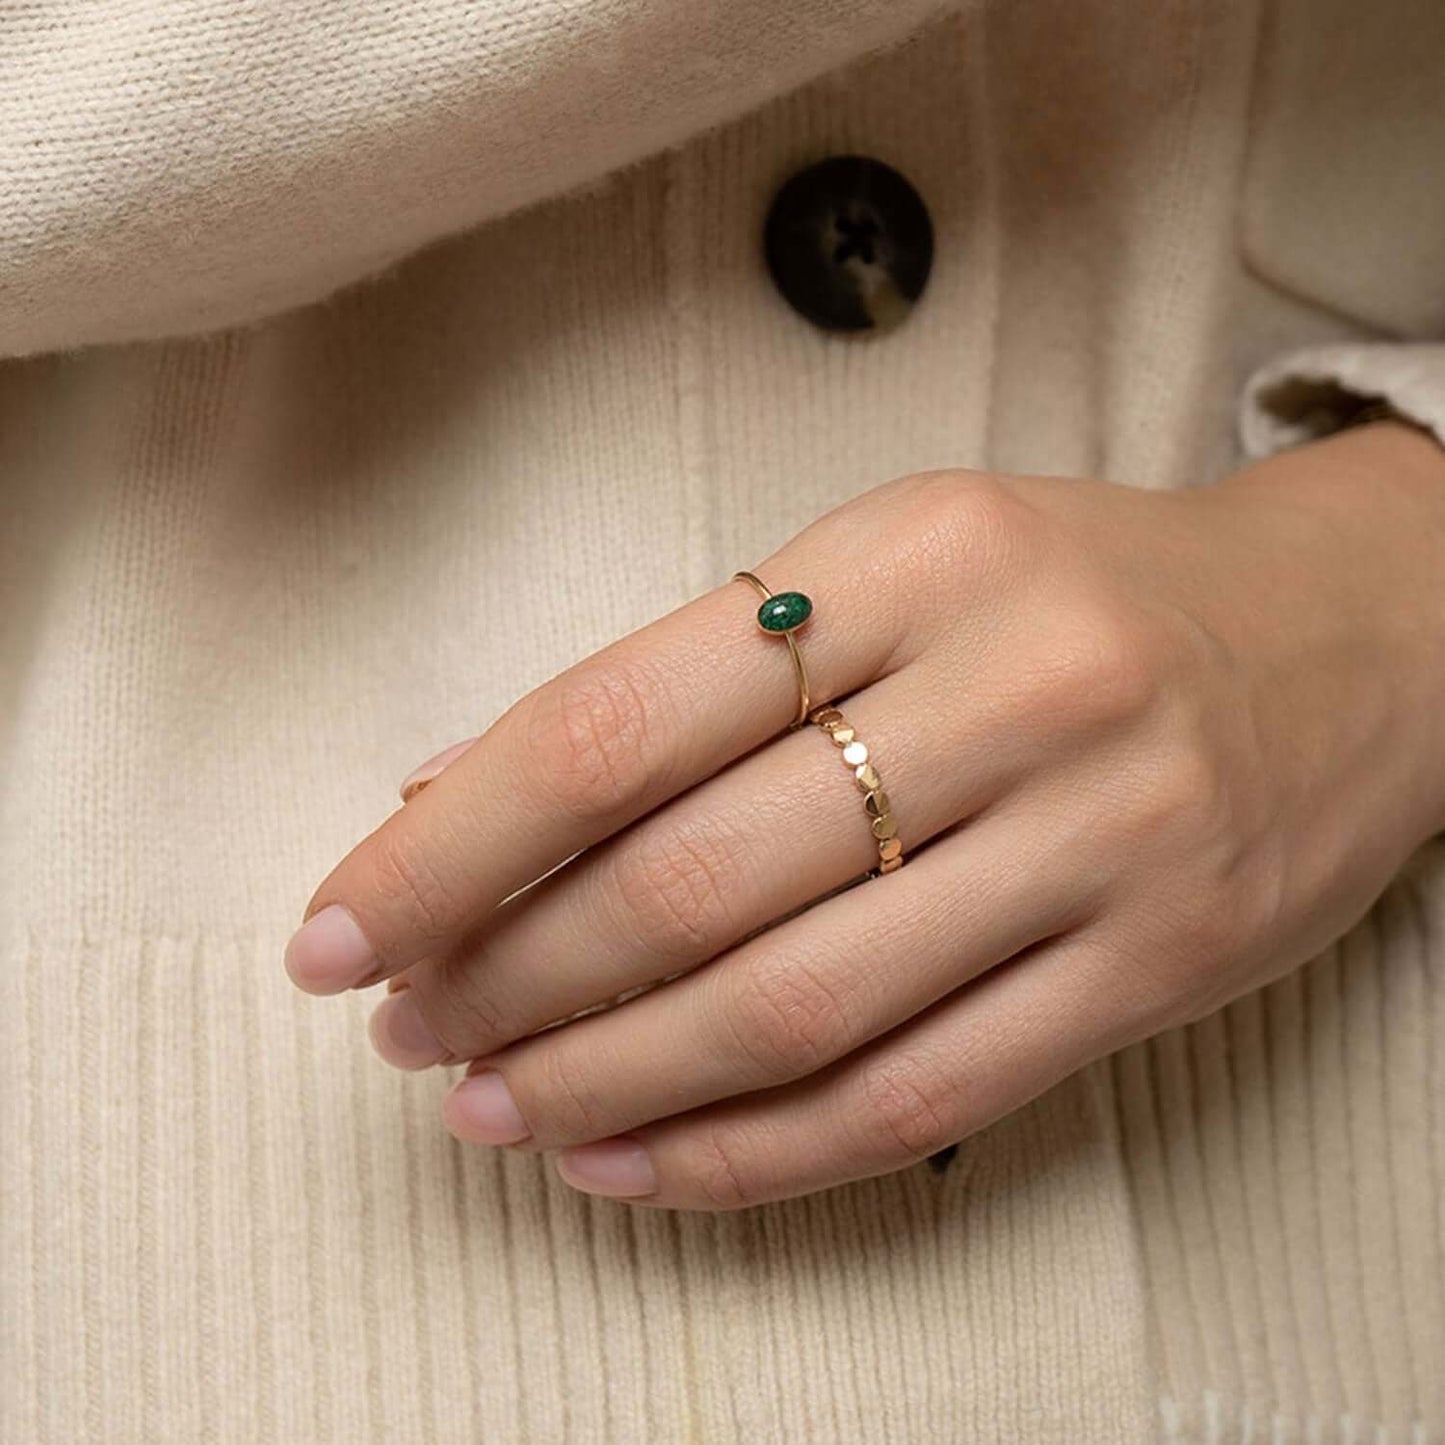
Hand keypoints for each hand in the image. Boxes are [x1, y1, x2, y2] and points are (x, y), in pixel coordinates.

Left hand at [283, 422, 1444, 1209]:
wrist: (1354, 631)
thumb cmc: (1080, 592)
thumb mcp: (892, 572)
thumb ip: (694, 684)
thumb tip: (464, 792)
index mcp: (908, 558)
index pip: (617, 720)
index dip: (453, 845)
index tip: (340, 927)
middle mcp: (1009, 689)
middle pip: (688, 881)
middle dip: (510, 975)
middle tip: (410, 1025)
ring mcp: (1097, 838)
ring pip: (791, 1008)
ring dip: (606, 1080)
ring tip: (493, 1105)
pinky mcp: (1155, 964)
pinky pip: (917, 1098)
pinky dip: (750, 1153)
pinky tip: (641, 1165)